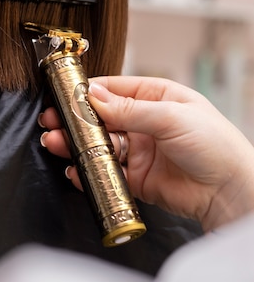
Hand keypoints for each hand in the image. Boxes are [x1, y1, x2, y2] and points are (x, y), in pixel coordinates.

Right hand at [41, 76, 253, 231]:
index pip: (114, 89)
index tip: (64, 95)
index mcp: (156, 98)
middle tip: (52, 121)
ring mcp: (139, 151)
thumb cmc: (215, 145)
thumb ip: (130, 110)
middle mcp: (145, 123)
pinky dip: (89, 172)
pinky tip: (76, 169)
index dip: (88, 92)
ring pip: (100, 145)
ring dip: (77, 145)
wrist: (230, 191)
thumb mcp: (172, 117)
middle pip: (101, 118)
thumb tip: (94, 97)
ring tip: (56, 143)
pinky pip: (106, 172)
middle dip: (75, 120)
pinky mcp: (136, 178)